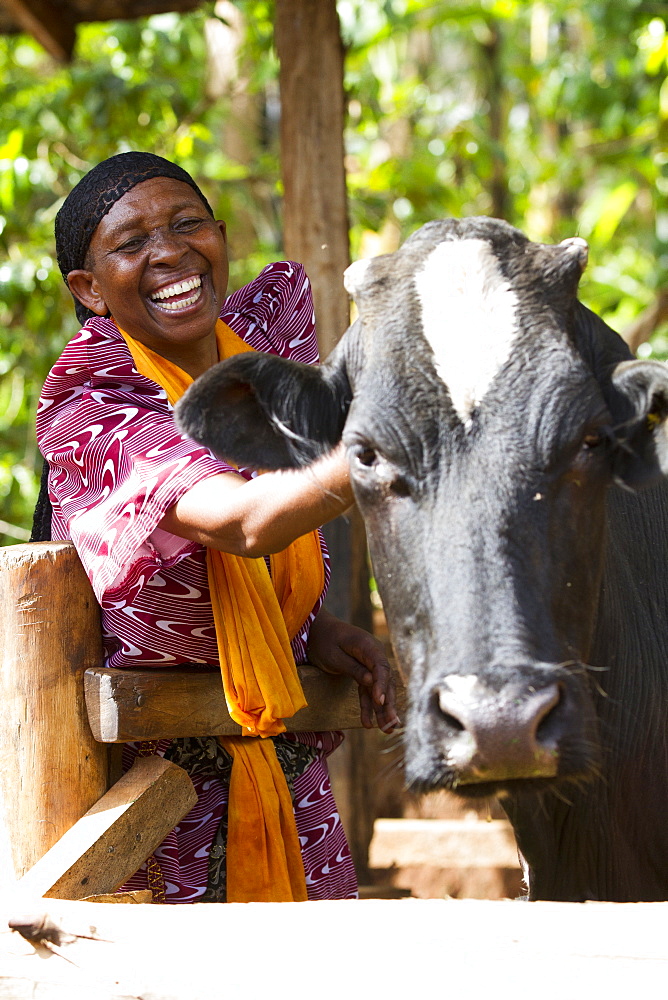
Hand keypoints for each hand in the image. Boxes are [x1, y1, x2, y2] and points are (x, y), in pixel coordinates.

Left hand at [306, 608, 399, 731]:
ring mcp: (370, 664)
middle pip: (385, 680)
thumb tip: (371, 682)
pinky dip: (368, 706)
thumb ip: (353, 668)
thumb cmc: (323, 641)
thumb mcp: (334, 656)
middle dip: (389, 702)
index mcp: (367, 646)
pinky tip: (368, 723)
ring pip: (379, 688)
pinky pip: (368, 690)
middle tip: (392, 723)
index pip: (381, 666)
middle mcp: (374, 654)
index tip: (380, 701)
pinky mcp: (363, 672)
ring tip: (387, 730)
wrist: (316, 631)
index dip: (381, 684)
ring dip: (382, 709)